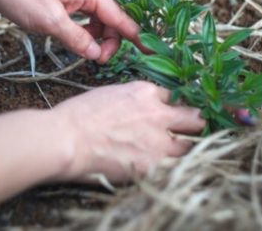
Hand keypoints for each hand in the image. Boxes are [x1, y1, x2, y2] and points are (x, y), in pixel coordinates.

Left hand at [0, 0, 138, 62]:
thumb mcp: (51, 23)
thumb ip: (78, 39)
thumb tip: (97, 55)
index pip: (120, 18)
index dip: (134, 37)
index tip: (148, 54)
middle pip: (111, 20)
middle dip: (110, 41)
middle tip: (98, 61)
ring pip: (97, 20)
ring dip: (96, 38)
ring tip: (87, 53)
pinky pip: (83, 18)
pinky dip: (84, 32)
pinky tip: (75, 42)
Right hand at [53, 81, 205, 181]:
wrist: (67, 139)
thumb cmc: (78, 117)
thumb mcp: (110, 95)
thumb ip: (133, 101)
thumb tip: (141, 111)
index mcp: (145, 92)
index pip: (174, 96)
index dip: (173, 107)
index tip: (173, 115)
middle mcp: (158, 113)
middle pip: (194, 117)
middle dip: (193, 124)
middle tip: (189, 132)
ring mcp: (159, 140)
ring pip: (190, 145)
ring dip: (185, 149)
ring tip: (176, 155)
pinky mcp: (154, 164)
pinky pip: (175, 167)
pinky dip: (171, 168)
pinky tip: (163, 169)